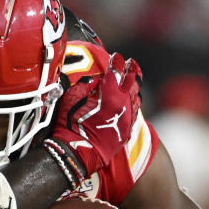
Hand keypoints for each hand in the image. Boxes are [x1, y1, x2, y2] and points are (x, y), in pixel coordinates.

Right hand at [49, 53, 141, 176]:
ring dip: (135, 86)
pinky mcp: (127, 128)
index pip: (116, 70)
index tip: (116, 56)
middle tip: (131, 63)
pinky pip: (135, 111)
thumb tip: (95, 80)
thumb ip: (86, 85)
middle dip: (131, 69)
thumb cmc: (71, 125)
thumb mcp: (73, 99)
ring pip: (137, 95)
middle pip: (132, 80)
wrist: (79, 152)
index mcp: (109, 91)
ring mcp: (127, 115)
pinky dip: (134, 102)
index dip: (116, 61)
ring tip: (134, 80)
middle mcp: (123, 101)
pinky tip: (133, 100)